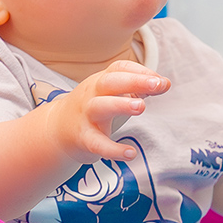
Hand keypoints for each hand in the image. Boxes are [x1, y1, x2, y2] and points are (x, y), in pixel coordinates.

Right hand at [47, 59, 170, 163]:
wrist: (58, 129)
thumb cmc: (94, 108)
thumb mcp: (113, 95)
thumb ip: (139, 89)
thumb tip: (164, 84)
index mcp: (101, 81)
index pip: (120, 69)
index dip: (141, 72)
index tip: (161, 81)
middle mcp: (92, 94)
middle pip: (110, 82)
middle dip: (134, 82)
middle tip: (157, 86)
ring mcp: (86, 116)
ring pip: (101, 106)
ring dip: (121, 105)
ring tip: (141, 107)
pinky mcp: (83, 138)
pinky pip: (98, 143)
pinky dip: (113, 149)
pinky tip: (131, 153)